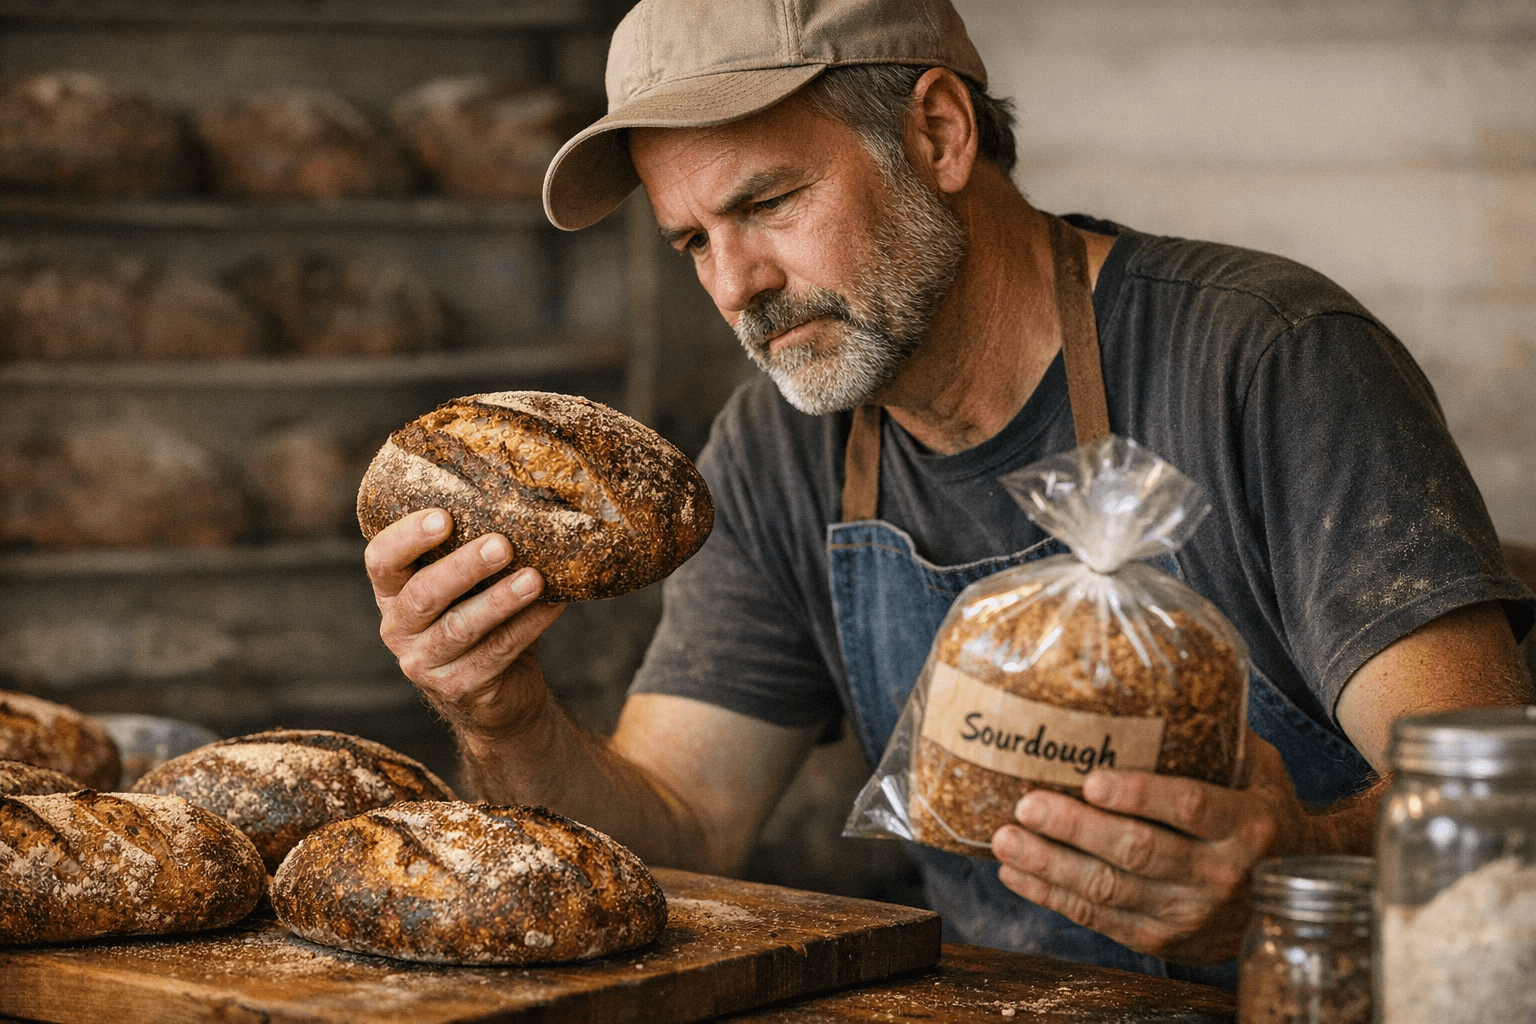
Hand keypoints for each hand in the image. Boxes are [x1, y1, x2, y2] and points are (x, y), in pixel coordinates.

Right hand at [364, 508, 566, 745]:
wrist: (497, 691)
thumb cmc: (482, 619)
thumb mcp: (467, 586)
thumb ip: (474, 549)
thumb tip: (523, 501)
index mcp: (393, 593)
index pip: (381, 560)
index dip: (406, 538)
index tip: (442, 516)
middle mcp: (399, 629)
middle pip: (422, 595)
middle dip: (463, 567)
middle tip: (501, 544)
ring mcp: (424, 663)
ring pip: (460, 628)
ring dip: (500, 600)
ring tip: (535, 579)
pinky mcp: (458, 687)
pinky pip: (496, 652)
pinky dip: (528, 626)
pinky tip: (553, 605)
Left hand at [990, 730, 1314, 964]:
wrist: (1295, 890)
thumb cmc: (1263, 812)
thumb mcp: (1261, 770)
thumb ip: (1220, 736)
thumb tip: (1162, 681)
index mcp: (1247, 825)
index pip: (1190, 808)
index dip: (1139, 795)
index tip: (1091, 780)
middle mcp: (1220, 875)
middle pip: (1137, 851)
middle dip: (1075, 828)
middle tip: (1028, 804)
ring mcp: (1190, 915)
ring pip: (1109, 890)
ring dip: (1050, 866)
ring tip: (1006, 839)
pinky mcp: (1162, 940)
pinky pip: (1100, 919)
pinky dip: (1053, 897)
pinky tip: (1017, 874)